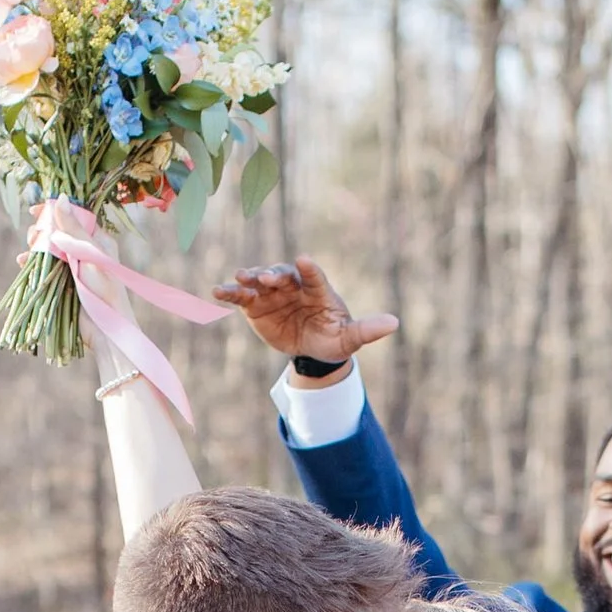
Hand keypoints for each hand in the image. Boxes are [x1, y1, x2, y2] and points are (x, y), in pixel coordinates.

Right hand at [212, 257, 397, 370]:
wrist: (312, 350)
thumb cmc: (333, 339)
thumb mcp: (350, 338)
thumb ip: (368, 330)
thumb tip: (395, 323)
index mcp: (318, 289)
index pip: (314, 276)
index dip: (309, 269)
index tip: (304, 261)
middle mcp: (294, 286)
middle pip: (283, 274)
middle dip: (275, 274)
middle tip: (268, 277)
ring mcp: (273, 294)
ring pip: (260, 281)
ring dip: (250, 278)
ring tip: (239, 278)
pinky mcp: (256, 305)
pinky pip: (242, 296)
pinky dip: (230, 293)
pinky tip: (217, 291)